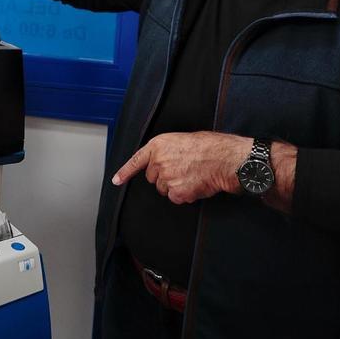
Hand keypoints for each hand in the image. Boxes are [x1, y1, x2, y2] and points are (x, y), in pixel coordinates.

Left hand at [111, 132, 250, 203]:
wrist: (222, 158)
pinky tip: (194, 184)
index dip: (124, 172)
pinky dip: (185, 195)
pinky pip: (175, 198)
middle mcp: (158, 162)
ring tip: (191, 175)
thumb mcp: (181, 140)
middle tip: (182, 170)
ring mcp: (165, 178)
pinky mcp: (175, 192)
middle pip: (153, 178)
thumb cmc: (208, 146)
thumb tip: (164, 162)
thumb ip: (166, 152)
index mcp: (158, 145)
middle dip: (164, 177)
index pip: (136, 161)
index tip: (116, 181)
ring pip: (164, 189)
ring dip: (175, 187)